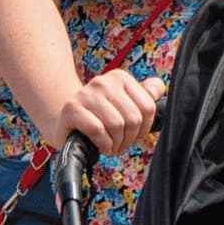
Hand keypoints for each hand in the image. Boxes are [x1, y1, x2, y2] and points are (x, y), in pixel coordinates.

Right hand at [48, 69, 167, 156]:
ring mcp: (86, 94)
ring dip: (116, 144)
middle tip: (121, 144)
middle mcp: (103, 82)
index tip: (134, 135)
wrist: (65, 122)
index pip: (148, 107)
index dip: (145, 128)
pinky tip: (101, 147)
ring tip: (111, 146)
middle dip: (130, 139)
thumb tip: (158, 87)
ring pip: (116, 125)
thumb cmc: (100, 117)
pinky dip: (104, 145)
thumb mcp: (123, 105)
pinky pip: (98, 131)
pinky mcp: (72, 109)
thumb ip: (144, 97)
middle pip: (133, 118)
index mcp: (120, 78)